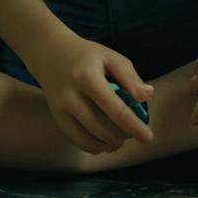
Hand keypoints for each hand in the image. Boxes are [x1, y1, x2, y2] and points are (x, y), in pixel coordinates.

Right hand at [25, 32, 153, 154]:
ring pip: (88, 140)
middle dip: (122, 137)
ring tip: (119, 139)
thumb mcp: (109, 56)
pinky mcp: (56, 116)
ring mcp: (60, 108)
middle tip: (134, 135)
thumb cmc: (85, 55)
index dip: (133, 126)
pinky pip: (77, 140)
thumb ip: (129, 77)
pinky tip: (103, 140)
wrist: (49, 52)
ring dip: (108, 145)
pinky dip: (93, 146)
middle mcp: (71, 94)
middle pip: (101, 128)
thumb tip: (147, 96)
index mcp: (87, 76)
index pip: (114, 108)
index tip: (148, 137)